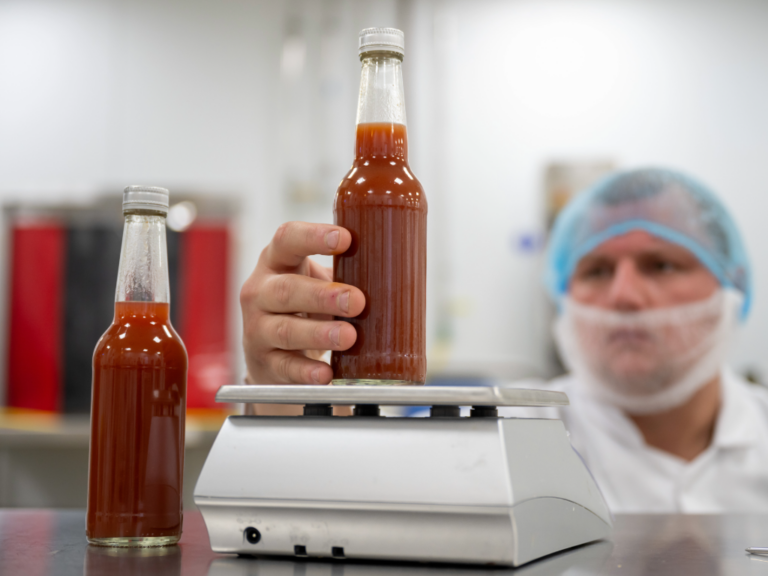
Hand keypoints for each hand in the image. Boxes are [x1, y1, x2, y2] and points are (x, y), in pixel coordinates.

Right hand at [241, 222, 365, 383]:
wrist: (268, 349)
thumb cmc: (302, 304)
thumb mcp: (316, 279)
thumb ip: (346, 272)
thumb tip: (400, 271)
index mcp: (276, 261)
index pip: (287, 239)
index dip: (313, 237)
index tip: (345, 238)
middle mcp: (260, 292)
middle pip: (286, 290)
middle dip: (323, 295)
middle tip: (357, 301)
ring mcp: (257, 329)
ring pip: (285, 330)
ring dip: (318, 333)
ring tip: (349, 336)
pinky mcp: (264, 363)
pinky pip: (284, 367)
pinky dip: (306, 372)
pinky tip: (325, 373)